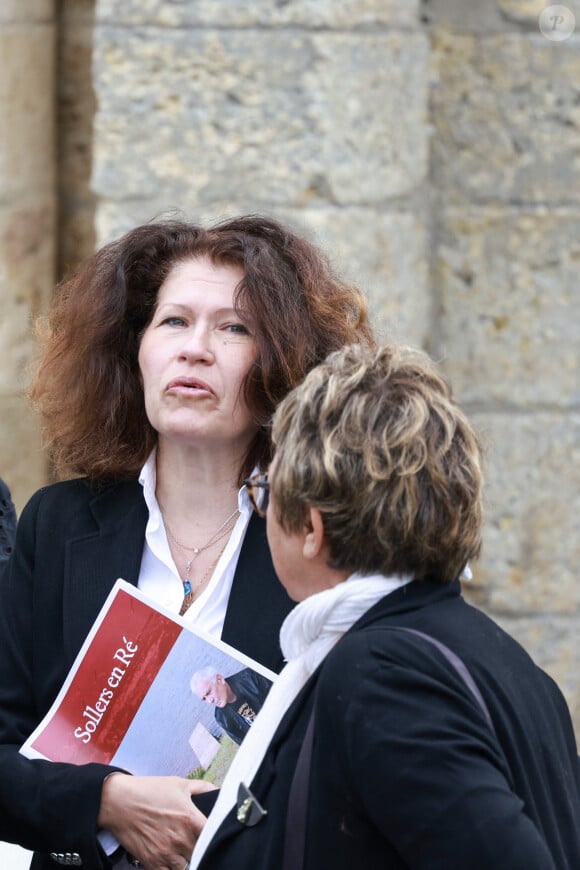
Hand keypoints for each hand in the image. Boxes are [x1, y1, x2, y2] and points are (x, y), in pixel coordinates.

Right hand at [98, 773, 215, 869]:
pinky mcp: (152, 863)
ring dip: (186, 859)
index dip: (215, 835)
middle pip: (201, 853)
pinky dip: (171, 868)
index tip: (212, 834)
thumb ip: (202, 788)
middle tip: (194, 840)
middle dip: (199, 847)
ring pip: (187, 866)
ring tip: (180, 849)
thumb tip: (217, 790)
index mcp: (191, 819)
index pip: (214, 836)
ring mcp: (167, 853)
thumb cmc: (149, 791)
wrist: (119, 801)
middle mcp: (181, 839)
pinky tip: (169, 859)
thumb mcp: (179, 783)